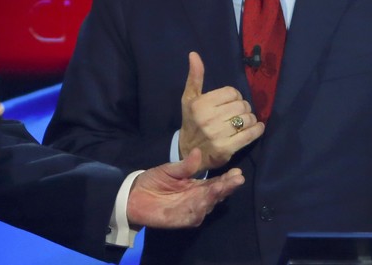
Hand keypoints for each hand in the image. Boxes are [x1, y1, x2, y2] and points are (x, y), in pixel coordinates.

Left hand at [127, 148, 243, 228]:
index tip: (237, 172)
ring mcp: (191, 210)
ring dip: (214, 197)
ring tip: (221, 187)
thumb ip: (185, 165)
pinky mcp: (181, 220)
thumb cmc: (153, 181)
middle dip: (226, 187)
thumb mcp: (169, 169)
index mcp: (196, 185)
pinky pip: (193, 217)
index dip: (227, 178)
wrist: (134, 195)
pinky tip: (205, 202)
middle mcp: (197, 199)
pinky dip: (200, 210)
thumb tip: (198, 151)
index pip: (215, 182)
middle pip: (215, 194)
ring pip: (207, 206)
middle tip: (236, 179)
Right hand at [179, 52, 263, 170]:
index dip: (235, 96)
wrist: (188, 152)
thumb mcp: (189, 98)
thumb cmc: (191, 121)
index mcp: (200, 104)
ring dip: (251, 119)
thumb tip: (194, 54)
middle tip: (238, 113)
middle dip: (243, 108)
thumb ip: (194, 76)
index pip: (231, 92)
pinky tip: (257, 127)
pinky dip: (257, 130)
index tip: (230, 102)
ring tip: (245, 121)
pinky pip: (250, 135)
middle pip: (241, 105)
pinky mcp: (226, 148)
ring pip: (247, 119)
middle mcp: (208, 118)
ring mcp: (217, 134)